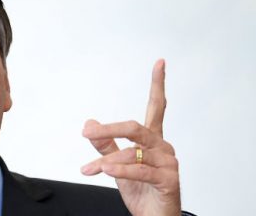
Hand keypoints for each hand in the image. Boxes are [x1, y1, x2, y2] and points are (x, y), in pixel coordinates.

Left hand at [81, 59, 180, 215]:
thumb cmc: (141, 191)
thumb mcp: (117, 165)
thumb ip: (105, 145)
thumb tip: (89, 124)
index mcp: (153, 140)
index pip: (157, 107)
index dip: (158, 84)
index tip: (160, 63)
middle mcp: (163, 147)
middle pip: (136, 127)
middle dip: (109, 128)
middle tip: (86, 132)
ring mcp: (169, 163)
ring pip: (133, 152)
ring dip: (106, 160)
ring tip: (88, 168)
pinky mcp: (169, 179)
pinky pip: (140, 170)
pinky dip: (120, 169)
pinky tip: (106, 169)